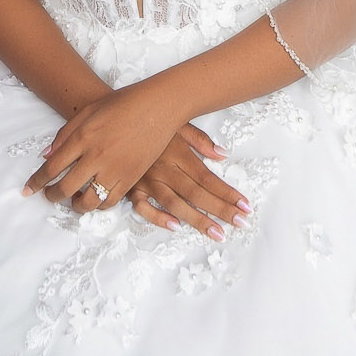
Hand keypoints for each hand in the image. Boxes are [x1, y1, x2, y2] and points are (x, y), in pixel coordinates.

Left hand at [23, 85, 179, 218]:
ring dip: (75, 206)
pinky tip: (95, 198)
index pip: (52, 167)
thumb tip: (46, 155)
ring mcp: (115, 169)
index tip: (28, 190)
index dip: (36, 182)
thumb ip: (65, 133)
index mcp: (83, 137)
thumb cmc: (122, 103)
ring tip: (73, 200)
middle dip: (52, 196)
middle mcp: (96, 156)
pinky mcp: (131, 178)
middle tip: (49, 196)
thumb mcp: (88, 111)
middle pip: (65, 188)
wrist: (158, 106)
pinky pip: (110, 201)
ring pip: (88, 201)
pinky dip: (99, 205)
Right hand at [127, 124, 249, 239]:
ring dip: (197, 220)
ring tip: (216, 233)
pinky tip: (175, 226)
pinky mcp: (130, 188)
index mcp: (177, 152)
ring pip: (175, 204)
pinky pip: (143, 207)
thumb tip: (222, 154)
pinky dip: (158, 217)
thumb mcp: (175, 122)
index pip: (207, 178)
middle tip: (240, 224)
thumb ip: (199, 139)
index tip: (245, 205)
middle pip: (196, 193)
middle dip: (220, 210)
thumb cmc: (146, 121)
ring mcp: (146, 180)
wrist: (110, 123)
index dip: (228, 193)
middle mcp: (164, 168)